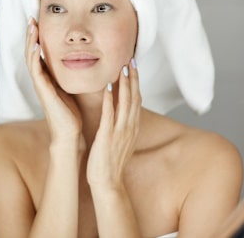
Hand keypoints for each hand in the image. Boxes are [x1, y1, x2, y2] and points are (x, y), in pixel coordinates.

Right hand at [25, 18, 82, 143]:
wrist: (70, 135)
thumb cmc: (72, 115)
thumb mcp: (72, 89)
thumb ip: (73, 76)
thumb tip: (84, 60)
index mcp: (47, 79)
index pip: (39, 53)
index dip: (38, 37)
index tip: (40, 21)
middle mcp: (41, 80)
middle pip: (31, 52)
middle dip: (31, 35)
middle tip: (31, 18)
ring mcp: (40, 86)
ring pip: (31, 59)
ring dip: (30, 41)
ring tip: (32, 26)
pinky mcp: (43, 92)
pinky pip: (36, 71)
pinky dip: (35, 57)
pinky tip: (38, 45)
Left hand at [86, 59, 140, 189]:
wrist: (107, 182)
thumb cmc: (110, 162)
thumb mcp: (120, 141)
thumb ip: (121, 126)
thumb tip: (119, 113)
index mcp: (132, 128)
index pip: (137, 101)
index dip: (136, 83)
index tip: (134, 67)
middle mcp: (129, 127)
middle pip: (134, 98)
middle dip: (133, 78)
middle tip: (131, 60)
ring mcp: (120, 131)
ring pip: (125, 103)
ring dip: (124, 84)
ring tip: (122, 67)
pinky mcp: (107, 135)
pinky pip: (109, 114)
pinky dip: (109, 99)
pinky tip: (106, 86)